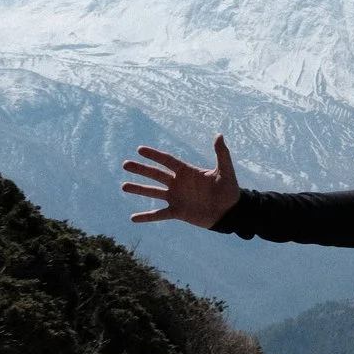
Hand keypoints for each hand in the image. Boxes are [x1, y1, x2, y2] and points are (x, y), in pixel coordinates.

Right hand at [122, 135, 242, 227]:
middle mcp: (178, 183)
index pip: (167, 161)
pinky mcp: (177, 212)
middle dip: (141, 169)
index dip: (154, 155)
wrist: (230, 212)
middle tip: (125, 164)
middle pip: (156, 174)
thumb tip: (219, 135)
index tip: (140, 149)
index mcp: (187, 172)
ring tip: (123, 186)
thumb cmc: (229, 190)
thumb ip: (221, 154)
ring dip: (139, 189)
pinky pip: (159, 214)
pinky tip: (133, 218)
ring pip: (153, 192)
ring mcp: (176, 197)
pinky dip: (146, 216)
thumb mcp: (225, 171)